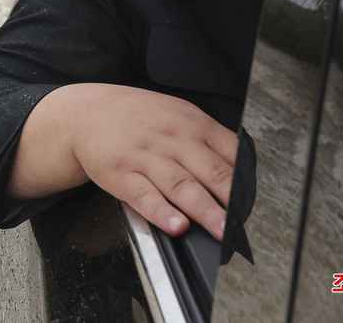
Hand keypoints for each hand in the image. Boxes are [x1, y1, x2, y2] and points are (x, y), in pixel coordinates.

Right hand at [68, 84, 236, 239]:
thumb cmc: (138, 117)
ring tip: (221, 229)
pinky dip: (161, 212)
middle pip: (209, 171)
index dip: (246, 182)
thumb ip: (210, 140)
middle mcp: (171, 139)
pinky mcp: (121, 174)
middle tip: (246, 223)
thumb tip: (242, 171)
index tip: (255, 205)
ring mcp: (145, 157)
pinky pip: (144, 196)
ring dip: (204, 210)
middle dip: (231, 200)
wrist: (86, 112)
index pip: (229, 153)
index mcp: (192, 124)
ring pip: (181, 186)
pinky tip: (175, 225)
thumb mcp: (178, 114)